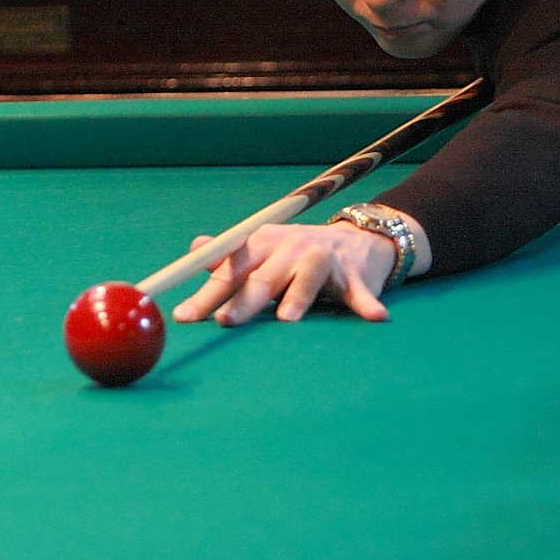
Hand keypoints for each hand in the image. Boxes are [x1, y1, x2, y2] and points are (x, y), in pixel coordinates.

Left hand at [172, 223, 396, 326]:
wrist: (359, 238)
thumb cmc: (301, 252)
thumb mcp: (265, 249)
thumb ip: (230, 257)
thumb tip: (194, 247)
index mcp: (264, 245)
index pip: (231, 270)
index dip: (206, 293)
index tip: (185, 316)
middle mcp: (291, 249)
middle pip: (263, 277)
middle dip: (242, 300)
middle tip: (224, 321)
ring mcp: (325, 260)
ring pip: (308, 277)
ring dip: (298, 296)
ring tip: (287, 320)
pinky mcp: (357, 275)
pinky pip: (361, 292)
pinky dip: (367, 304)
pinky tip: (375, 317)